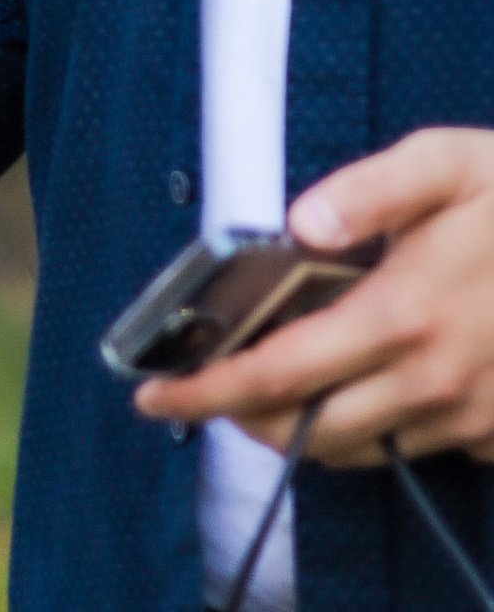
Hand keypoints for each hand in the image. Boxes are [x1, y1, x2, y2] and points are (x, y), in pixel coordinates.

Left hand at [133, 129, 493, 465]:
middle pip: (306, 430)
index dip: (203, 390)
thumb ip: (369, 189)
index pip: (276, 374)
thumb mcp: (452, 163)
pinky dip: (381, 422)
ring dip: (309, 425)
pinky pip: (417, 445)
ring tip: (284, 382)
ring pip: (359, 447)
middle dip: (243, 416)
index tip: (149, 394)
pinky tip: (380, 376)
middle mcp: (432, 381)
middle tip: (205, 388)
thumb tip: (298, 221)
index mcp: (402, 316)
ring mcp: (470, 418)